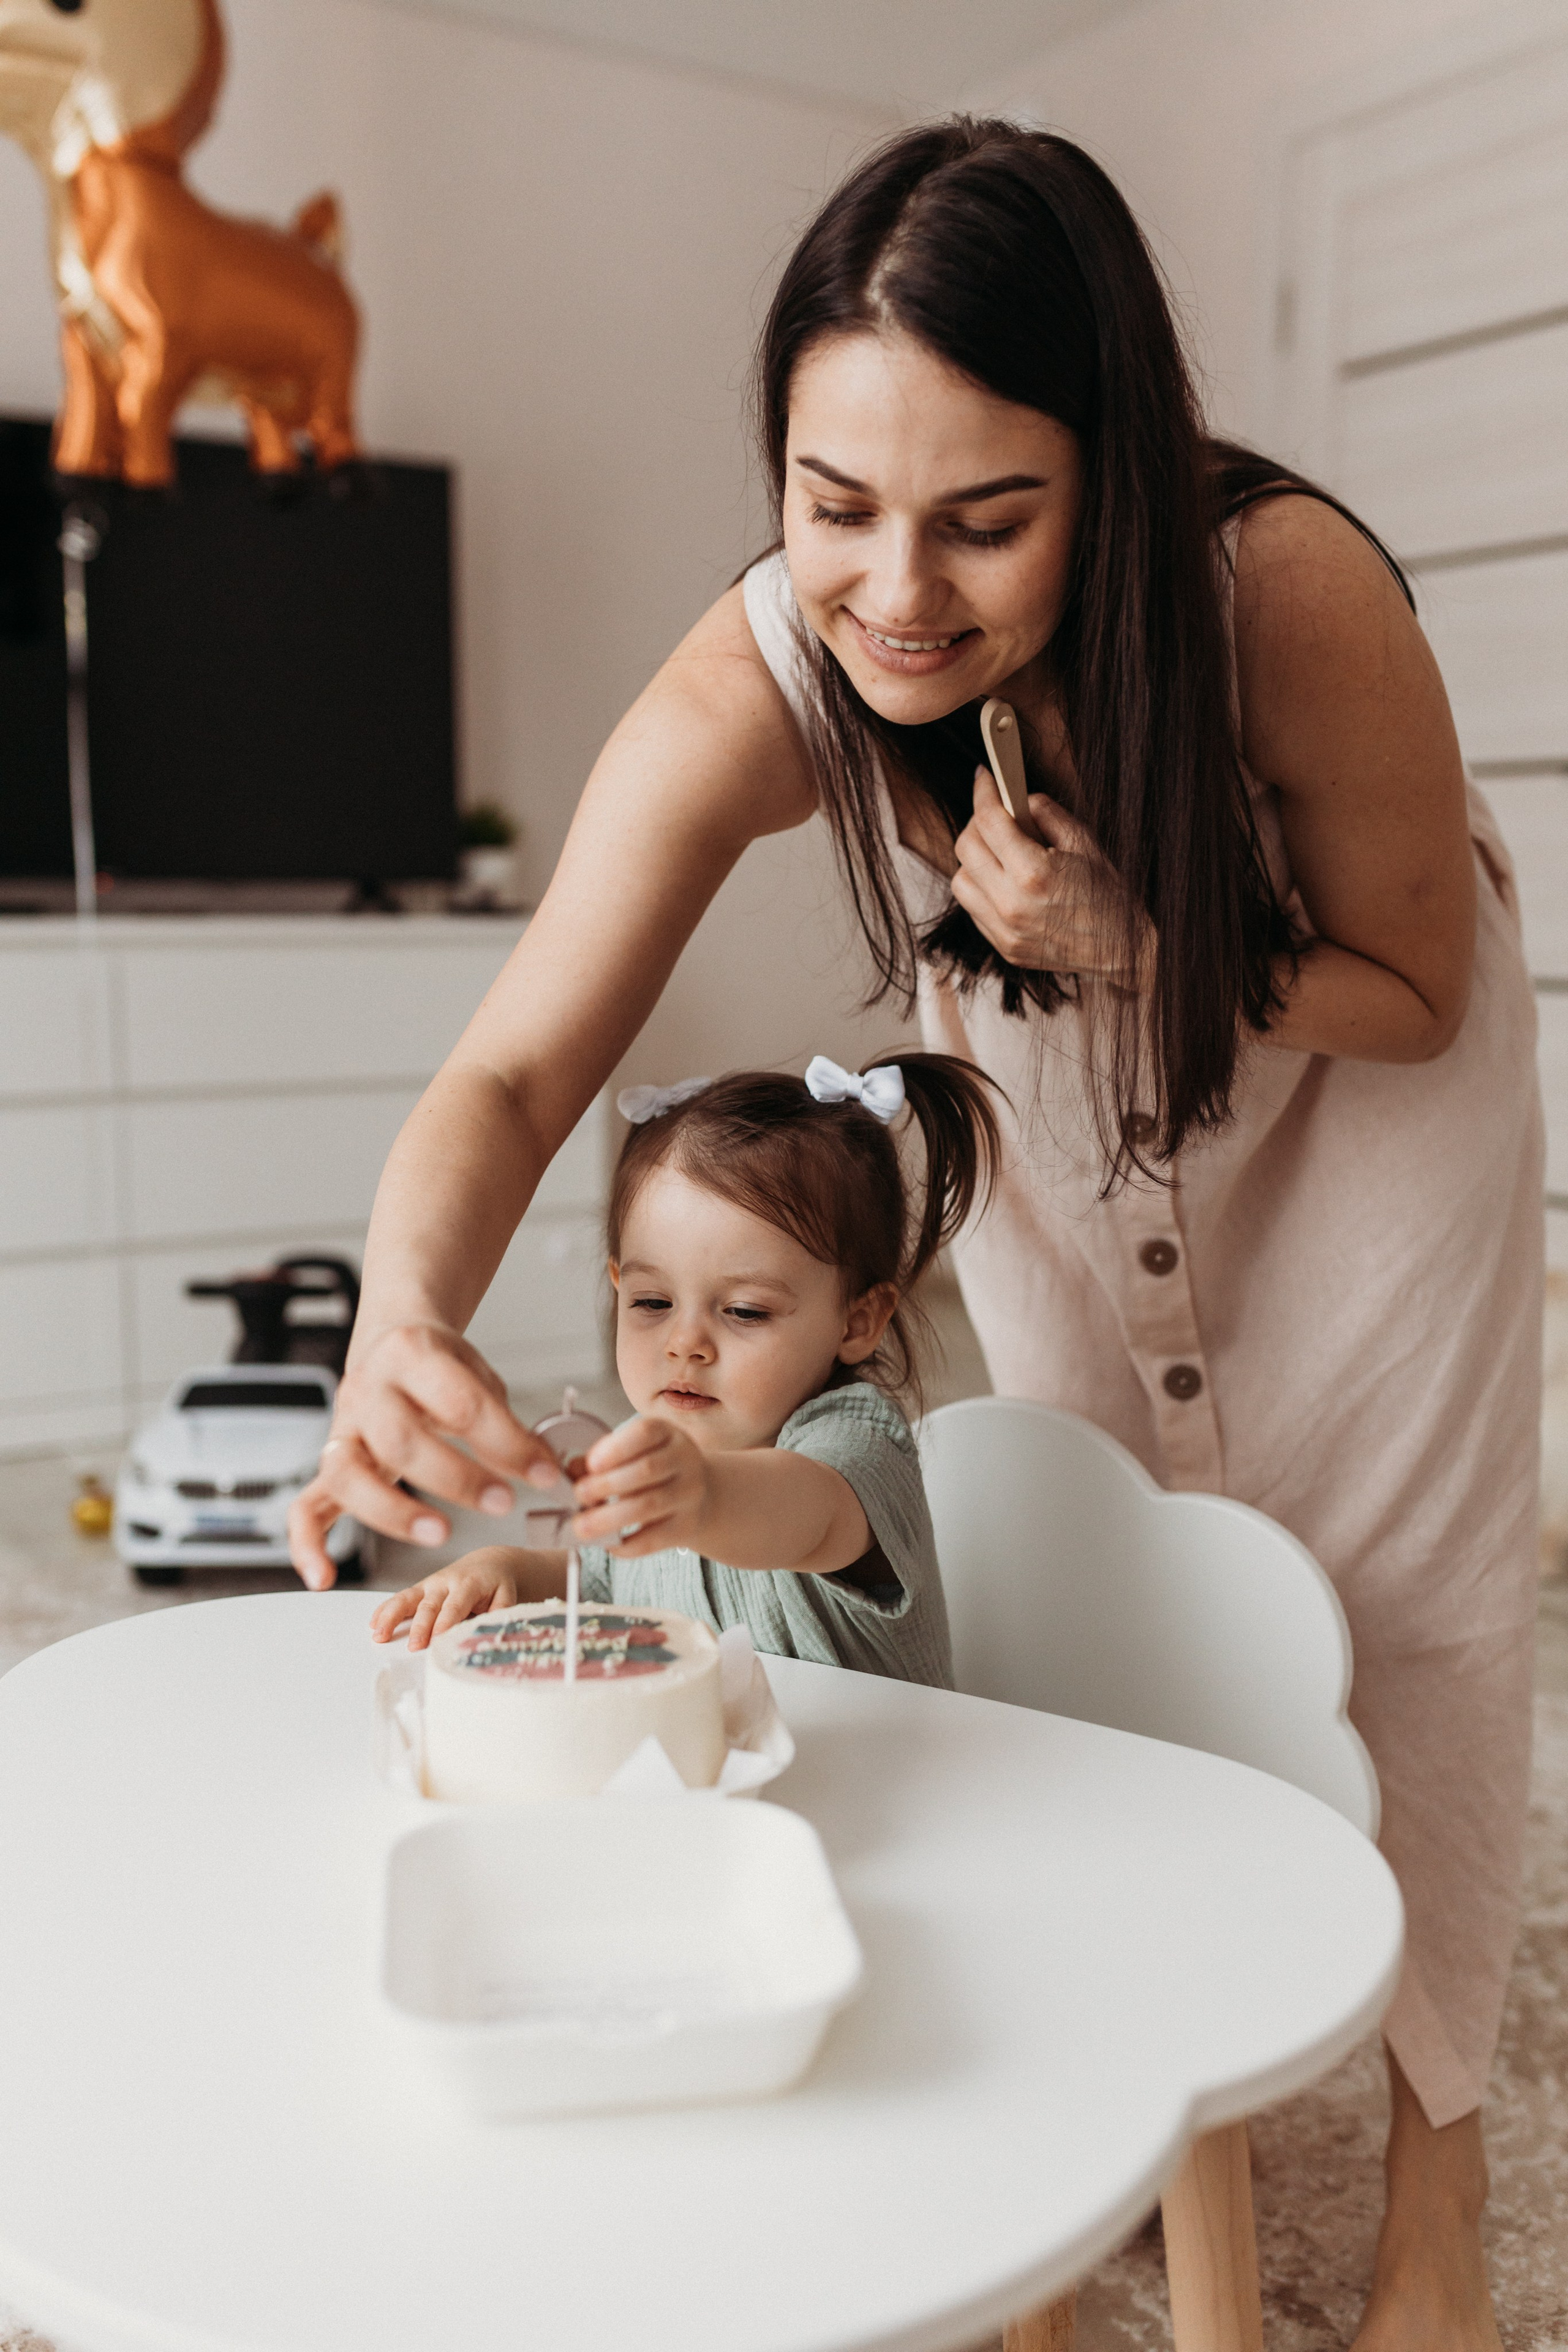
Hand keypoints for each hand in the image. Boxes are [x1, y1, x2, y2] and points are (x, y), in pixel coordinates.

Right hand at [287, 1321, 561, 1590]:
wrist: (392, 1341)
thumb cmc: (441, 1366)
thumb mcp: (479, 1377)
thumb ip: (505, 1423)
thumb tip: (543, 1470)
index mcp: (411, 1353)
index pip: (459, 1403)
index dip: (506, 1443)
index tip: (544, 1473)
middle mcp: (368, 1390)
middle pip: (400, 1440)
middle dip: (456, 1478)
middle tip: (503, 1502)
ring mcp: (343, 1429)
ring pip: (348, 1475)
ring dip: (392, 1511)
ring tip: (438, 1533)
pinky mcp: (331, 1465)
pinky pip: (305, 1507)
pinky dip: (308, 1544)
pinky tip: (324, 1578)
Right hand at [369, 1547, 530, 1649]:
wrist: (488, 1563)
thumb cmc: (497, 1584)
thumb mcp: (507, 1595)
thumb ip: (501, 1612)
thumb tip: (493, 1631)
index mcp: (469, 1584)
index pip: (456, 1604)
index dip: (447, 1620)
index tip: (438, 1637)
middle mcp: (445, 1583)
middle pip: (430, 1605)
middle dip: (421, 1626)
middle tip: (414, 1646)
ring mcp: (429, 1586)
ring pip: (407, 1598)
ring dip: (392, 1615)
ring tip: (379, 1634)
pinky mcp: (420, 1590)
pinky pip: (400, 1598)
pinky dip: (385, 1609)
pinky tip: (373, 1623)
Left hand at [569, 1416, 713, 1557]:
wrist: (702, 1495)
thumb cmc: (654, 1470)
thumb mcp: (633, 1452)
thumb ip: (602, 1457)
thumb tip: (571, 1471)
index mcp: (667, 1433)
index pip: (645, 1432)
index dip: (616, 1448)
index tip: (591, 1464)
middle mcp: (684, 1460)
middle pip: (646, 1470)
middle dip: (606, 1485)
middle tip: (579, 1496)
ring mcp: (689, 1494)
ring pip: (649, 1506)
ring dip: (609, 1518)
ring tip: (582, 1527)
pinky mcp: (687, 1526)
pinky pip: (654, 1539)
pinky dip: (626, 1545)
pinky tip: (607, 1544)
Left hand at [951, 767, 1153, 987]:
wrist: (1123, 949)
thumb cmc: (1109, 893)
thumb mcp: (1084, 841)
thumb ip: (1046, 813)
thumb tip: (1018, 799)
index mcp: (1033, 873)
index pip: (988, 821)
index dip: (984, 792)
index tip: (985, 778)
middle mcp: (1010, 904)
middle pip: (965, 848)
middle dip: (977, 822)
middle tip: (997, 815)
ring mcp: (1004, 930)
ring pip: (961, 880)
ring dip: (974, 859)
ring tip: (1001, 853)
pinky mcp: (1003, 946)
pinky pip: (973, 908)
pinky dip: (982, 888)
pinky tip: (1006, 882)